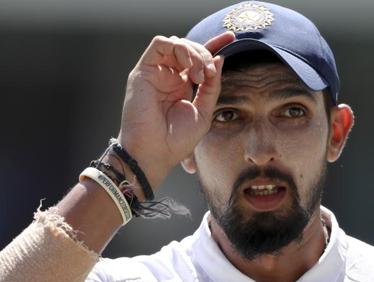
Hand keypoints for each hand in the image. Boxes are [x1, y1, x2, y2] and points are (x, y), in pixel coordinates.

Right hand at [117, 32, 235, 189]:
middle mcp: (168, 77)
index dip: (214, 44)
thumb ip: (212, 86)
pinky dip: (177, 48)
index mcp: (181, 86)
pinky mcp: (143, 71)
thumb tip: (219, 58)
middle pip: (190, 49)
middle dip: (205, 54)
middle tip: (209, 74)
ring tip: (198, 74)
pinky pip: (160, 44)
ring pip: (176, 43)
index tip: (231, 37)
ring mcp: (155, 73)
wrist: (155, 153)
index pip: (197, 59)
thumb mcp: (204, 112)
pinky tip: (187, 66)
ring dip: (193, 53)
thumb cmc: (176, 141)